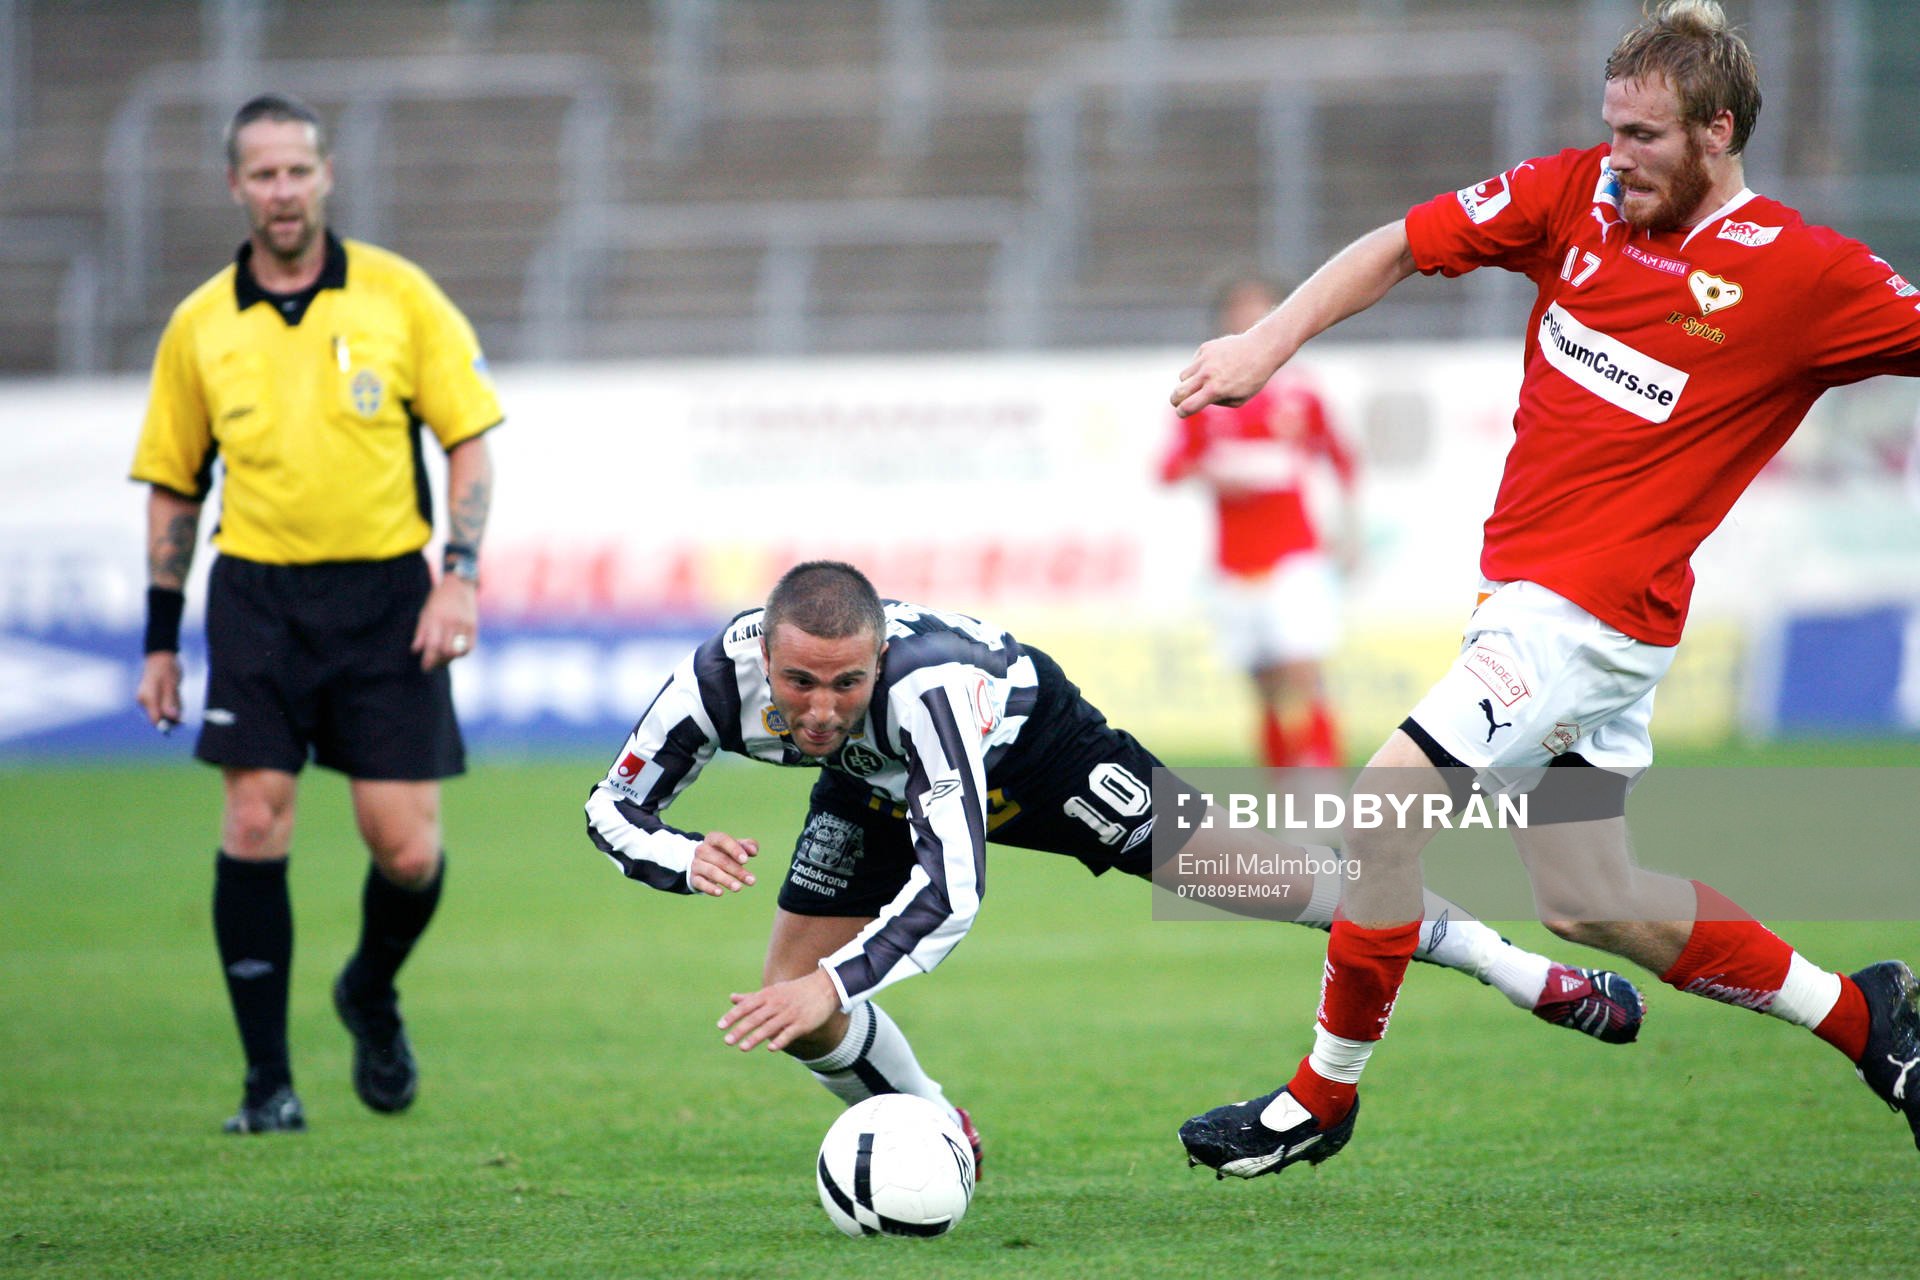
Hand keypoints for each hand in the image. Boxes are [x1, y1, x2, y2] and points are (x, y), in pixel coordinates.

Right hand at [136, 651, 182, 731]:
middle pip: (160, 717)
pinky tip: (175, 692)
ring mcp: (148, 699)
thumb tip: (172, 718)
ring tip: (176, 692)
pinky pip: (165, 706)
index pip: (155, 719)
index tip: (181, 721)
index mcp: (147, 698)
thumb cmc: (167, 669)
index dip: (167, 724)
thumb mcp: (172, 684)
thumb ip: (171, 701)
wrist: (161, 656)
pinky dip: (174, 702)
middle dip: (173, 714)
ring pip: (165, 712)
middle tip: (180, 698)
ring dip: (175, 706)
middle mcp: (145, 700)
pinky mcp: (153, 698)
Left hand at [412, 576, 477, 670]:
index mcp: (436, 619)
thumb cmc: (438, 599)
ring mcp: (464, 624)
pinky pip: (469, 647)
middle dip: (439, 662)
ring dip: (450, 659)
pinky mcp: (473, 626)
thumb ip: (421, 632)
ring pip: (458, 651)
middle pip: (446, 651)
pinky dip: (462, 653)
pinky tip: (455, 652)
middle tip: (433, 665)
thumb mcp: (425, 612)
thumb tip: (416, 650)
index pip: (433, 645)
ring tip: (443, 660)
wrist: (459, 584)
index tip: (425, 668)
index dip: (429, 660)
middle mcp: (451, 622)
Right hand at [688, 831, 759, 895]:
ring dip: (726, 880)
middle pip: (720, 860)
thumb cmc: (724, 853)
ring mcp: (696, 864)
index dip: (734, 849)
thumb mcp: (736, 846)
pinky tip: (720, 892)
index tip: (746, 860)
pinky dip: (710, 888)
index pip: (722, 840)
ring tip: (738, 888)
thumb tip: (754, 851)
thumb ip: (748, 845)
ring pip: (711, 871)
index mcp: (713, 838)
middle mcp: (702, 849)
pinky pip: (700, 883)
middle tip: (752, 880)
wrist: (702, 863)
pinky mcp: (693, 878)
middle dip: (737, 870)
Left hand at [719, 968, 839, 1052]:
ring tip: (743, 1048)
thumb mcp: (772, 991)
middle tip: (727, 1041)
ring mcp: (790, 1013)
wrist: (824, 987)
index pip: (747, 1006)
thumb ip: (751, 998)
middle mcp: (777, 1004)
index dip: (733, 1016)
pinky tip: (771, 1049)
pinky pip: (789, 1033)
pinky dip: (780, 1040)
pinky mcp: (803, 1023)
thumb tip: (731, 998)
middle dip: (741, 1030)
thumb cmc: (794, 991)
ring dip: (756, 1038)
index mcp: (768, 996)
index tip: (720, 1027)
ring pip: (770, 1026)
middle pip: (756, 1017)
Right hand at [1170, 331, 1280, 417]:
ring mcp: (1205, 359)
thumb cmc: (1253, 378)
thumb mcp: (1239, 399)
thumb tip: (1199, 399)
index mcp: (1216, 390)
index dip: (1181, 412)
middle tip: (1179, 402)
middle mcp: (1207, 374)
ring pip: (1183, 376)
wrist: (1261, 348)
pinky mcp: (1205, 348)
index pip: (1187, 406)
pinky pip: (1194, 362)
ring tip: (1206, 381)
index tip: (1182, 413)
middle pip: (1178, 392)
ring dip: (1189, 382)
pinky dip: (1200, 367)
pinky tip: (1216, 365)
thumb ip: (1216, 402)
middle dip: (1176, 400)